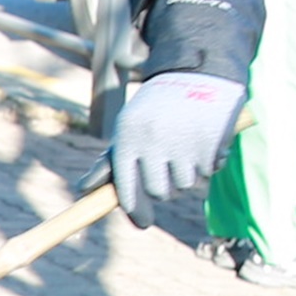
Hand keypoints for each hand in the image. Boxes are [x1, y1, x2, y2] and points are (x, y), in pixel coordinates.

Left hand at [109, 70, 244, 226]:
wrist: (197, 72)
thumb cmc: (156, 107)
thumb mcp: (128, 127)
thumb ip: (109, 162)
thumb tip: (83, 190)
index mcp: (128, 138)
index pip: (127, 188)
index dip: (135, 211)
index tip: (143, 224)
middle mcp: (154, 142)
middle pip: (158, 193)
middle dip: (164, 188)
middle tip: (168, 170)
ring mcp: (184, 143)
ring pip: (185, 185)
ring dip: (188, 174)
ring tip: (186, 146)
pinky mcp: (212, 143)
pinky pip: (210, 172)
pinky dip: (209, 163)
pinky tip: (204, 140)